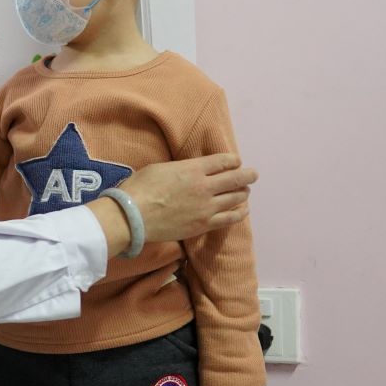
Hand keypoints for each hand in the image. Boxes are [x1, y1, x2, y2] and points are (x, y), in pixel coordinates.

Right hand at [118, 153, 256, 244]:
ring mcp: (208, 207)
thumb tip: (189, 172)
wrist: (132, 217)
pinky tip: (243, 210)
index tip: (236, 162)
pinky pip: (230, 218)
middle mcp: (206, 186)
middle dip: (248, 175)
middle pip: (236, 178)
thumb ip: (181, 169)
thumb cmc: (140, 188)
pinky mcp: (205, 224)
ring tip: (245, 192)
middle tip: (253, 175)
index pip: (224, 161)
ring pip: (236, 198)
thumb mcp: (160, 168)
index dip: (233, 160)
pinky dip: (240, 213)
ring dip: (243, 193)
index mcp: (194, 169)